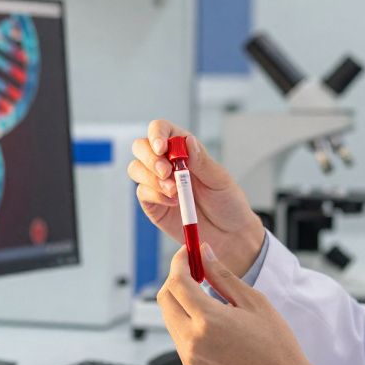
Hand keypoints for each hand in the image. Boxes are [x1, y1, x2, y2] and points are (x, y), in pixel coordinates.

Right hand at [128, 120, 264, 276]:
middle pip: (141, 147)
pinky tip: (173, 202)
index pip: (161, 130)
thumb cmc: (228, 202)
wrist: (228, 234)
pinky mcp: (153, 203)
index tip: (163, 148)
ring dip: (151, 178)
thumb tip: (187, 140)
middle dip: (150, 158)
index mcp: (184, 149)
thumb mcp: (219, 179)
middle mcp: (167, 162)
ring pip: (136, 168)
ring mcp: (157, 183)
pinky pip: (143, 192)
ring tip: (174, 192)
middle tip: (166, 172)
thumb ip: (201, 161)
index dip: (157, 134)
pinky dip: (156, 195)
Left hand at [157, 243, 317, 364]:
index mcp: (208, 320)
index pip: (177, 281)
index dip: (179, 261)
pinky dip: (186, 319)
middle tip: (195, 270)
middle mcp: (192, 340)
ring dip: (180, 300)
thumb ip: (223, 276)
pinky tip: (210, 318)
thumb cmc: (276, 346)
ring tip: (207, 294)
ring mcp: (189, 356)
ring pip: (169, 317)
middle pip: (165, 298)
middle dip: (175, 279)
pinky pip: (178, 335)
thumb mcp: (253, 302)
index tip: (188, 252)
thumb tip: (204, 253)